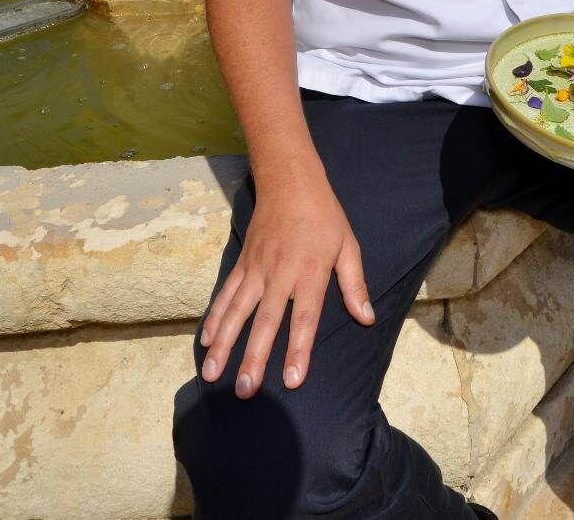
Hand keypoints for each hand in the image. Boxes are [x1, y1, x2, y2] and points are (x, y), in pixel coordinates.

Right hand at [199, 175, 373, 397]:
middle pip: (265, 322)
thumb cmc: (324, 216)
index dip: (298, 349)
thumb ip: (355, 285)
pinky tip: (206, 340)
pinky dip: (215, 317)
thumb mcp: (348, 246)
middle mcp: (280, 274)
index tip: (292, 379)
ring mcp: (256, 269)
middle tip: (245, 390)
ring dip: (224, 344)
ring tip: (212, 374)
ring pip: (237, 312)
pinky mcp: (242, 263)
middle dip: (253, 358)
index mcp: (310, 272)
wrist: (290, 182)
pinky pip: (226, 294)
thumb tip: (366, 318)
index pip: (304, 317)